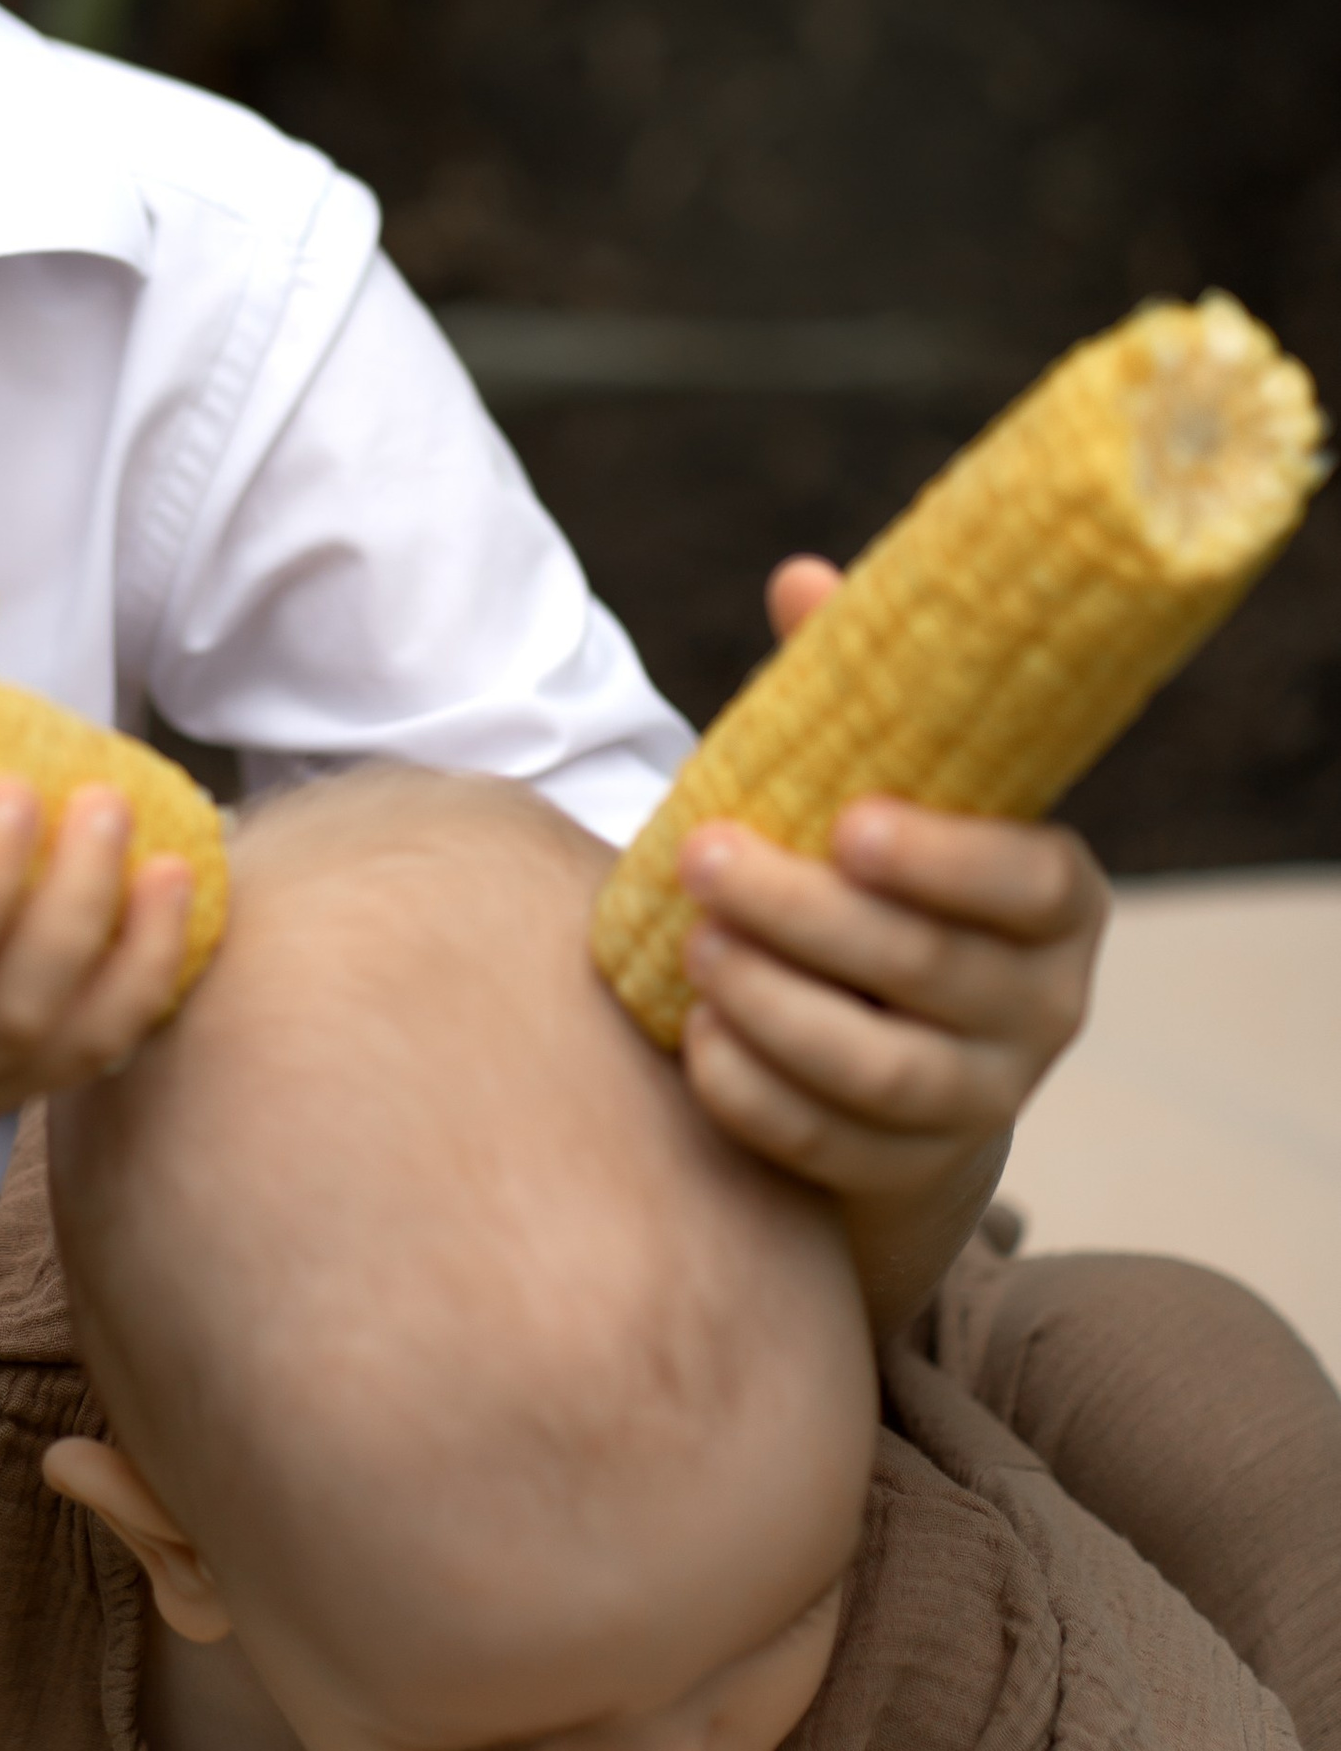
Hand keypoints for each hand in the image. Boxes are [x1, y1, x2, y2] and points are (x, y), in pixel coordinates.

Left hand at [675, 554, 1106, 1208]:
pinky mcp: (909, 1169)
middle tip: (701, 855)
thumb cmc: (881, 878)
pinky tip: (695, 1039)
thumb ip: (850, 690)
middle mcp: (1041, 1006)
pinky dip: (758, 1097)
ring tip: (694, 946)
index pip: (1032, 883)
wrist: (894, 1042)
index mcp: (1055, 898)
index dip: (948, 860)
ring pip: (884, 1070)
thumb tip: (802, 581)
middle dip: (807, 914)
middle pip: (931, 969)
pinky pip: (833, 1146)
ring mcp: (981, 1098)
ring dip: (778, 1009)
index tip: (848, 822)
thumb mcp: (879, 784)